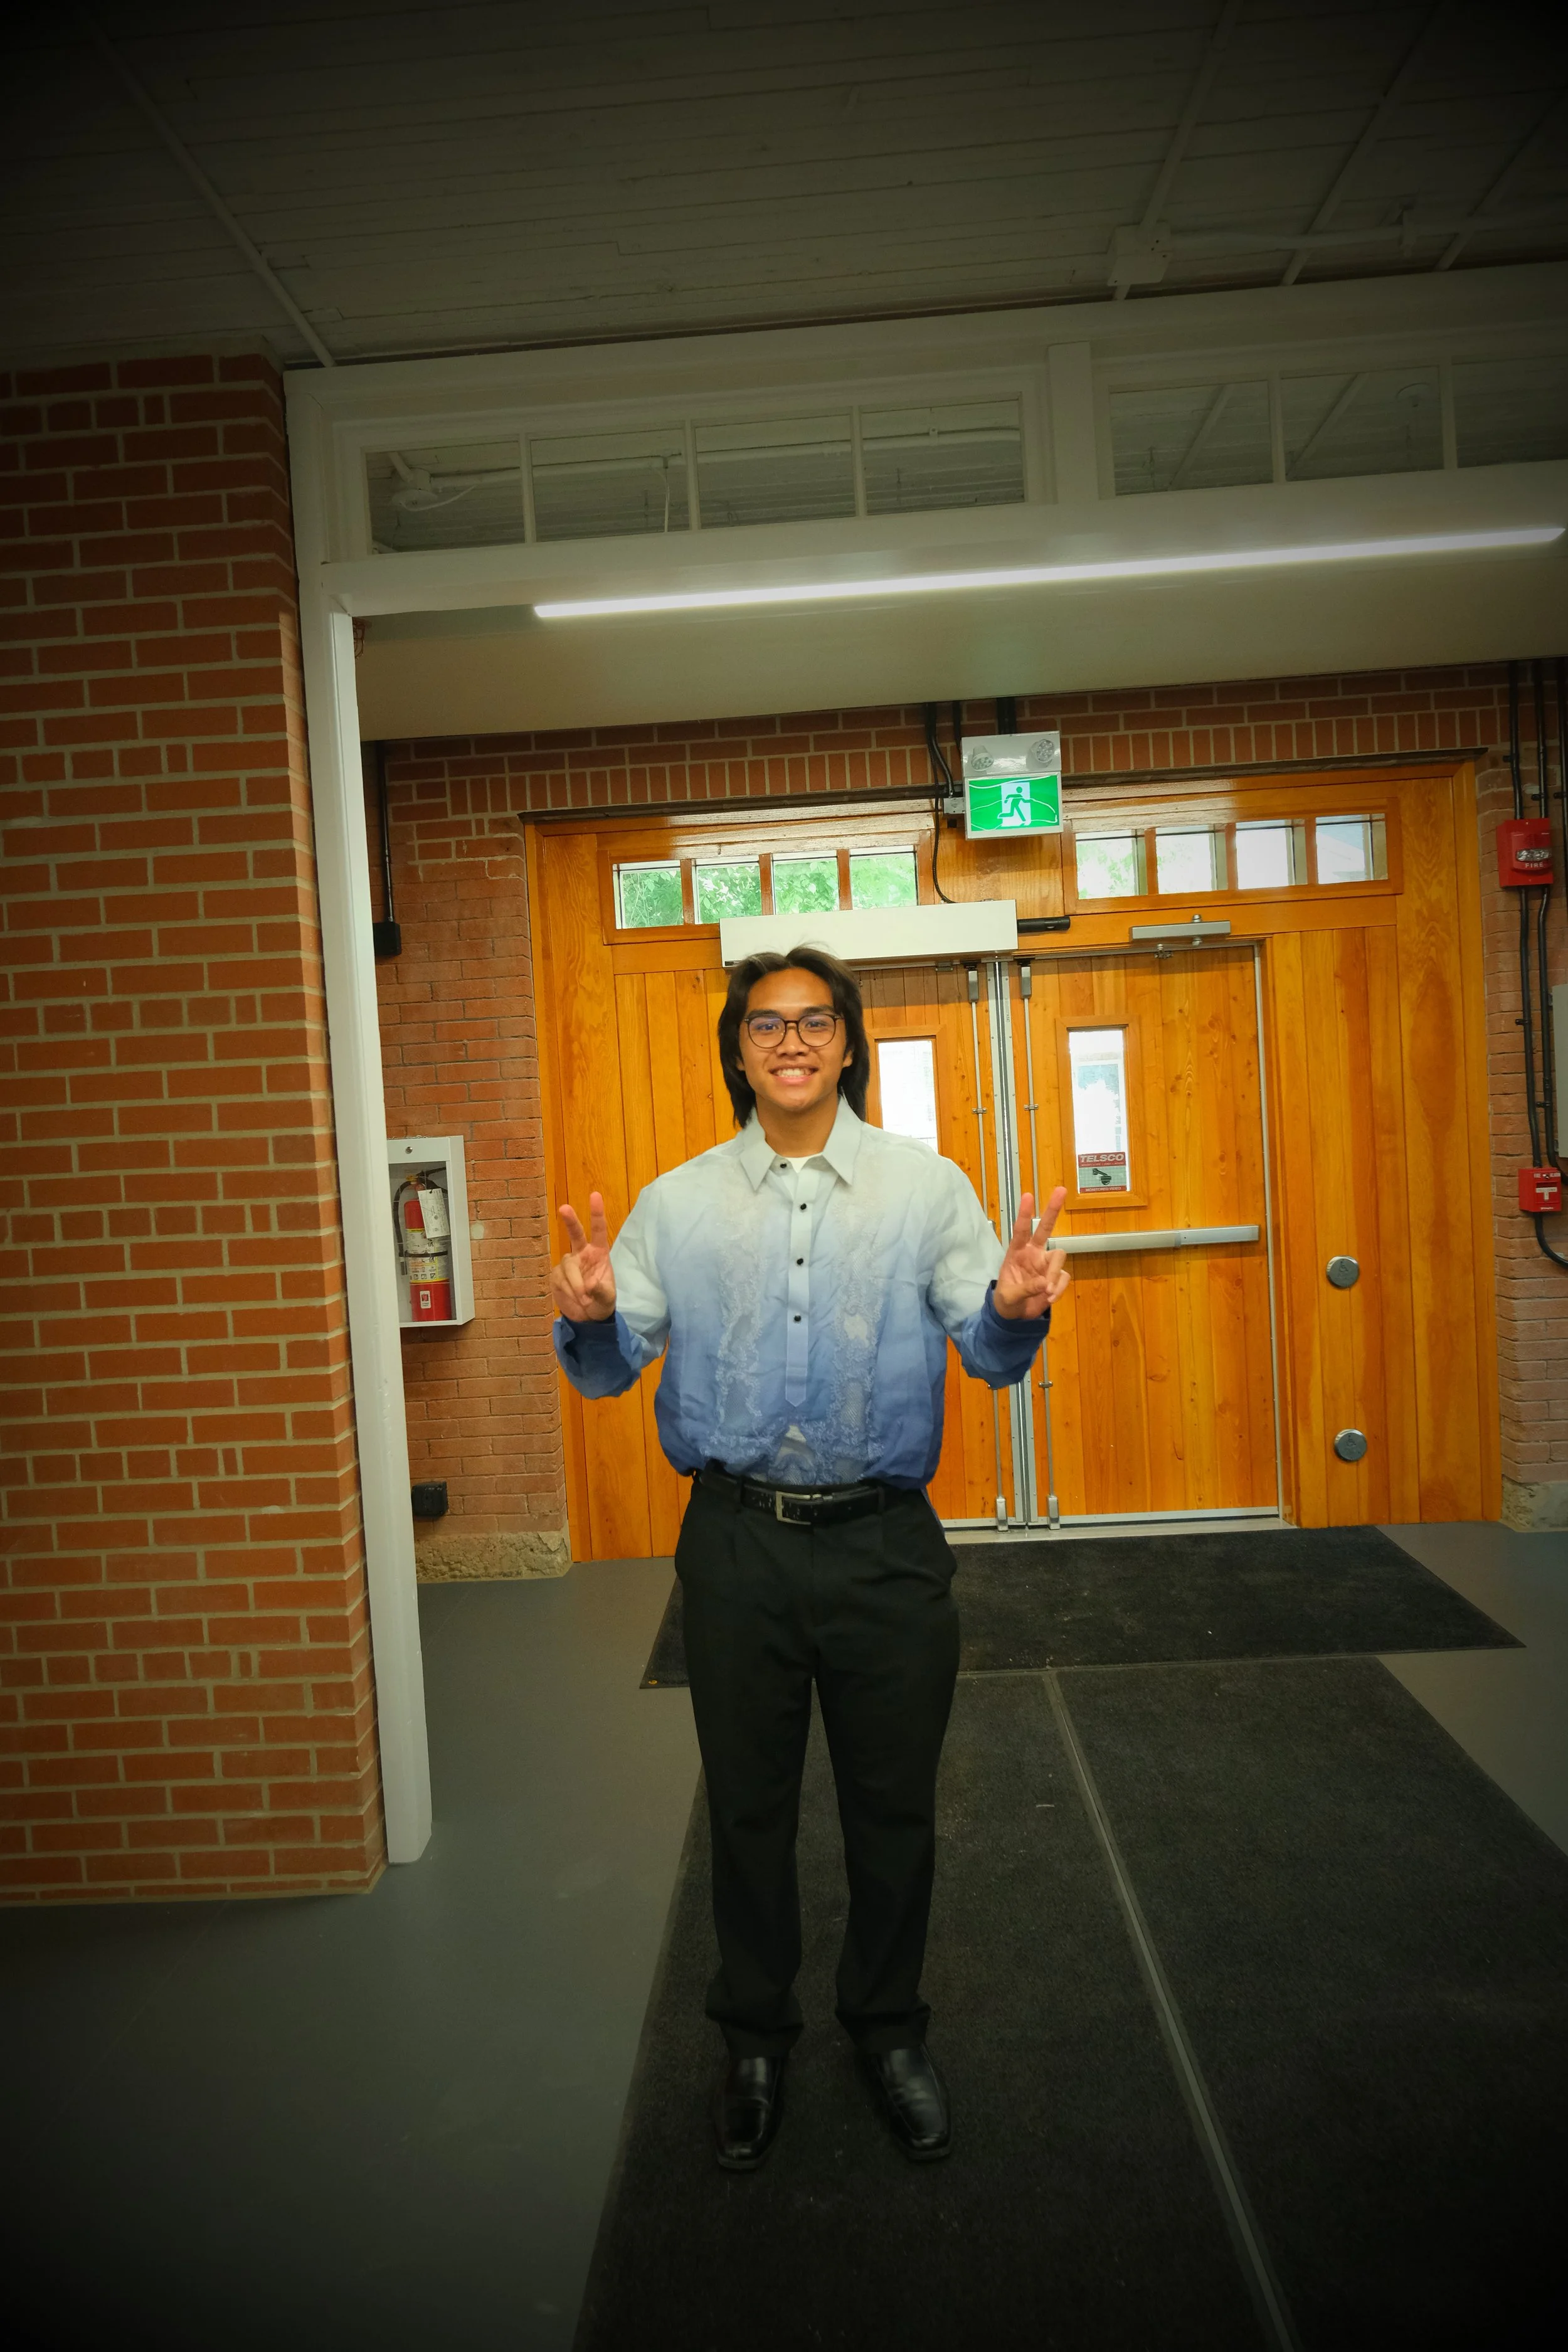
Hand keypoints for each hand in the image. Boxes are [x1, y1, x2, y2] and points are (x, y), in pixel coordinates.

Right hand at [550, 1193, 616, 1322]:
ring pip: (568, 1267)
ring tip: (584, 1299)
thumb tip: (590, 1285)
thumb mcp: (607, 1299)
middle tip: (564, 1208)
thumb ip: (602, 1291)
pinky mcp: (556, 1275)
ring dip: (575, 1285)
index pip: (598, 1230)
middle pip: (575, 1234)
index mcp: (599, 1254)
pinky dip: (567, 1291)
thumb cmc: (602, 1302)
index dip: (596, 1213)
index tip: (594, 1195)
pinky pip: (559, 1280)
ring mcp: (568, 1264)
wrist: (587, 1317)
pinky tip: (573, 1298)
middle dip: (570, 1221)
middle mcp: (582, 1254)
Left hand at [993, 1187, 1070, 1320]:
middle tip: (1061, 1190)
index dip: (1024, 1214)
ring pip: (1059, 1256)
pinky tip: (1049, 1299)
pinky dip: (1059, 1288)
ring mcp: (1046, 1264)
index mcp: (1016, 1252)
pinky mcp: (1056, 1277)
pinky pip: (1063, 1277)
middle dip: (1053, 1210)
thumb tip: (1045, 1284)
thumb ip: (1025, 1289)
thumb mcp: (1008, 1297)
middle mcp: (1033, 1253)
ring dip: (1054, 1274)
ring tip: (1047, 1292)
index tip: (1028, 1196)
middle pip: (1045, 1228)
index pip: (1021, 1230)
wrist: (1014, 1317)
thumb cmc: (1006, 1300)